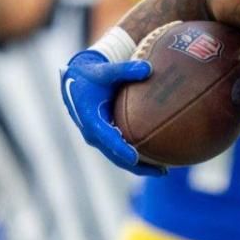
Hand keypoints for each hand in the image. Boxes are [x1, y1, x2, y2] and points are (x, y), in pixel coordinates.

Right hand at [59, 50, 164, 175]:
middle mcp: (93, 133)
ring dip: (139, 166)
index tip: (136, 157)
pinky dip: (137, 157)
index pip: (107, 138)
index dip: (121, 149)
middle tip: (161, 171)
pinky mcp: (105, 138)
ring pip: (119, 158)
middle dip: (137, 166)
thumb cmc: (91, 75)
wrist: (75, 82)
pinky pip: (121, 152)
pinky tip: (156, 159)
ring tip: (164, 171)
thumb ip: (125, 70)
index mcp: (90, 119)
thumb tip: (148, 68)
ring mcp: (99, 138)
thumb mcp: (105, 71)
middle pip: (116, 156)